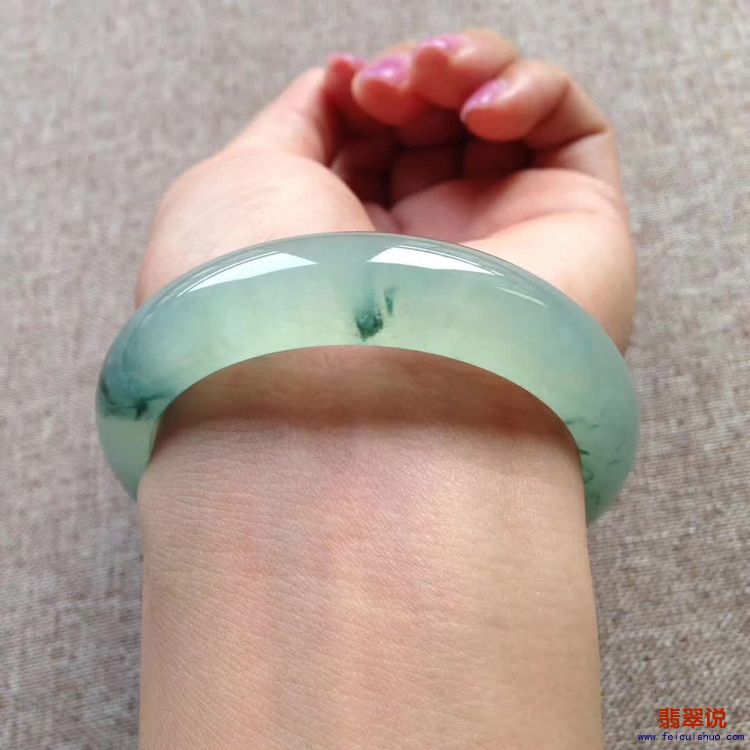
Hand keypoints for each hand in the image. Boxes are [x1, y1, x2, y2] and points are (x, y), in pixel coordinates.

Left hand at [137, 28, 634, 349]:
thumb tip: (339, 77)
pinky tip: (487, 110)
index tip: (348, 85)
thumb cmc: (264, 295)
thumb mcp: (240, 182)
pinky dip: (533, 88)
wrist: (351, 403)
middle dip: (413, 79)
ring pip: (509, 117)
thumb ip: (296, 120)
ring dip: (471, 65)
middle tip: (386, 87)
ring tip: (437, 78)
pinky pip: (576, 131)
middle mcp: (426, 254)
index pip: (373, 145)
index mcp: (348, 252)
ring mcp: (504, 244)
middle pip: (439, 127)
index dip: (364, 95)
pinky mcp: (578, 235)